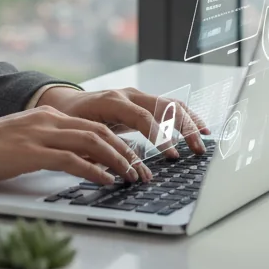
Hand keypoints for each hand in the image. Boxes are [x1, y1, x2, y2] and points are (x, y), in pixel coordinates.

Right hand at [0, 105, 161, 186]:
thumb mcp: (23, 143)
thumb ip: (50, 147)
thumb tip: (79, 163)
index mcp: (47, 116)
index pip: (94, 125)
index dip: (120, 142)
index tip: (136, 160)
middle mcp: (48, 120)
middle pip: (101, 131)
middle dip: (128, 153)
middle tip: (144, 173)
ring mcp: (40, 134)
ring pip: (92, 142)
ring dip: (118, 161)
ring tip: (133, 178)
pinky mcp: (31, 152)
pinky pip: (71, 159)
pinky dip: (94, 170)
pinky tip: (106, 182)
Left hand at [35, 85, 209, 157]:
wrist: (64, 104)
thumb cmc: (71, 122)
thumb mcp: (81, 137)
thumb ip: (98, 151)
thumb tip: (117, 172)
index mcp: (112, 102)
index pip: (143, 117)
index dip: (160, 136)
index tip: (173, 156)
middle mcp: (128, 95)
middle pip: (164, 106)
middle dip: (183, 129)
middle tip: (197, 150)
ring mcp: (137, 96)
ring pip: (171, 103)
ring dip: (190, 122)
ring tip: (204, 141)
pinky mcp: (143, 101)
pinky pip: (169, 106)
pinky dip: (186, 117)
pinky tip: (199, 129)